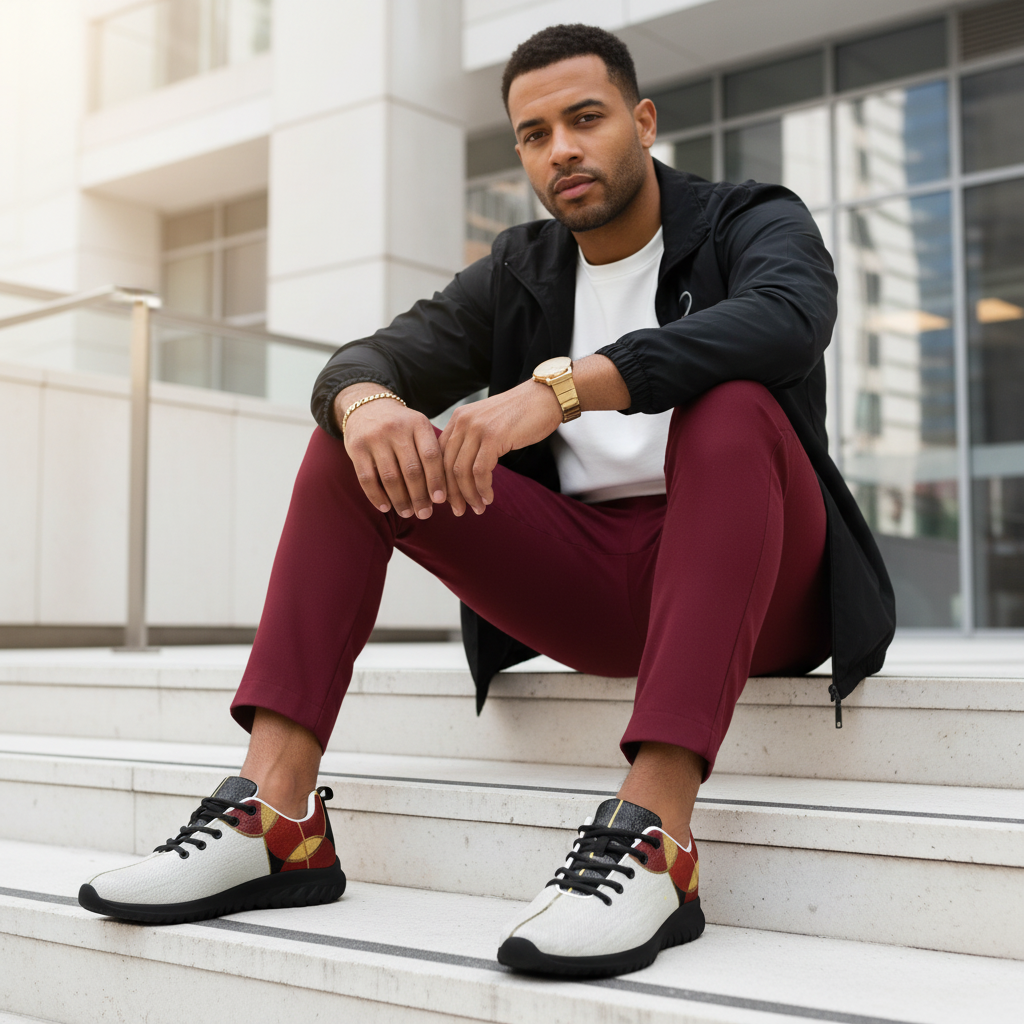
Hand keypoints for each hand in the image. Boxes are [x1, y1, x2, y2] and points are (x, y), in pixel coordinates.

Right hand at [337, 386, 445, 518]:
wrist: (366, 407)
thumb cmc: (401, 427)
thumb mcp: (419, 429)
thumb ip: (431, 454)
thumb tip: (443, 494)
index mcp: (418, 424)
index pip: (431, 456)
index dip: (437, 480)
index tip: (440, 501)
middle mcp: (396, 428)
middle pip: (412, 470)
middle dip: (420, 496)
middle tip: (425, 514)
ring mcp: (375, 437)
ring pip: (390, 477)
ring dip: (400, 500)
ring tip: (408, 513)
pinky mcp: (356, 447)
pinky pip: (367, 478)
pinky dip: (377, 496)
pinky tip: (385, 507)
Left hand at [439, 380, 561, 515]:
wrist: (545, 398)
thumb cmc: (521, 415)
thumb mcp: (489, 424)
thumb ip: (473, 441)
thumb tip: (463, 471)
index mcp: (459, 419)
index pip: (439, 454)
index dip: (440, 480)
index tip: (447, 499)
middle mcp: (463, 421)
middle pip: (446, 465)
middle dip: (451, 493)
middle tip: (458, 511)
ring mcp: (477, 428)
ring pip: (461, 471)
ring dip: (468, 495)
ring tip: (477, 508)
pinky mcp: (493, 437)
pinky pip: (480, 471)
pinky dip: (482, 489)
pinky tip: (488, 498)